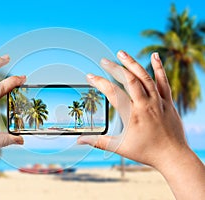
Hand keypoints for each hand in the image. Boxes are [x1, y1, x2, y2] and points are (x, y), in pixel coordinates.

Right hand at [78, 51, 187, 169]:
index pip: (113, 93)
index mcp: (132, 115)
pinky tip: (155, 55)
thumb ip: (98, 142)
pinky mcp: (167, 101)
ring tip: (121, 53)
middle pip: (129, 80)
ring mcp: (158, 101)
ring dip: (133, 64)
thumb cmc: (146, 152)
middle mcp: (146, 104)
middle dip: (115, 68)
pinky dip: (159, 68)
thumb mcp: (119, 147)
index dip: (100, 82)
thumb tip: (79, 140)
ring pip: (146, 77)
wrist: (173, 156)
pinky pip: (163, 81)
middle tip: (104, 60)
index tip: (90, 76)